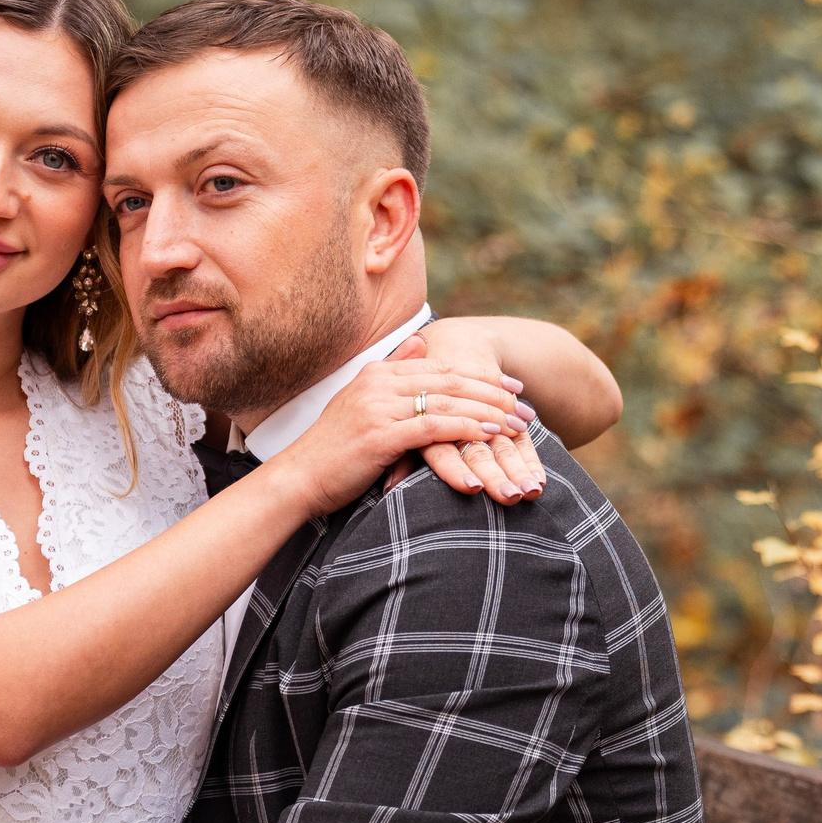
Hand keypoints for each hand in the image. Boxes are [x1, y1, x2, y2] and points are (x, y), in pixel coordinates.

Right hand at [271, 342, 534, 516]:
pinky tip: (490, 434)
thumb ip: (393, 371)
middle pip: (449, 380)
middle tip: (525, 402)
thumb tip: (421, 342)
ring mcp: (379, 408)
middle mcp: (378, 384)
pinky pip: (433, 426)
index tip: (510, 386)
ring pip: (447, 401)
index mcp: (376, 374)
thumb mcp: (360, 404)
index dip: (479, 375)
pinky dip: (466, 428)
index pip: (440, 367)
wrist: (296, 480)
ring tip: (518, 421)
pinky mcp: (381, 435)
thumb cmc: (330, 452)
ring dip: (487, 410)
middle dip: (492, 391)